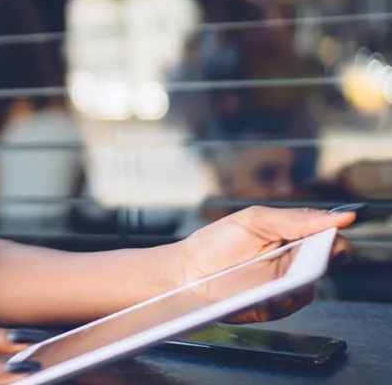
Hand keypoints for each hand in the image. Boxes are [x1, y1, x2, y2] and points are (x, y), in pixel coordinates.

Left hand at [178, 206, 353, 322]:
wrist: (186, 271)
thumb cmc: (216, 243)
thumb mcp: (255, 220)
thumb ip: (297, 218)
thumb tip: (340, 217)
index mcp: (292, 239)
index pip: (328, 241)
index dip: (334, 242)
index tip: (331, 241)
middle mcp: (292, 265)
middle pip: (322, 266)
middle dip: (318, 262)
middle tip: (307, 257)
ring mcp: (281, 289)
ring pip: (307, 289)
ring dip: (297, 282)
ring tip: (281, 273)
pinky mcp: (270, 309)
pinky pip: (286, 307)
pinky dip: (279, 300)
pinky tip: (264, 291)